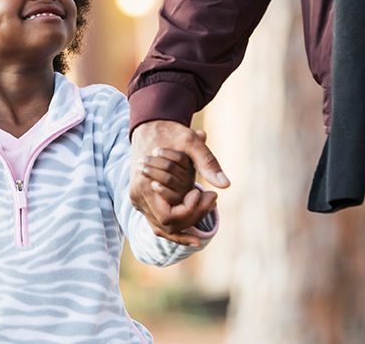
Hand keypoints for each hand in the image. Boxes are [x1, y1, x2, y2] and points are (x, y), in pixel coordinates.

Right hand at [130, 120, 226, 244]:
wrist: (149, 126)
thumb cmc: (169, 133)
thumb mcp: (190, 143)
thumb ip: (207, 163)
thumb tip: (225, 185)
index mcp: (144, 186)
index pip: (168, 217)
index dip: (188, 211)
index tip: (201, 192)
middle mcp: (138, 198)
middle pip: (168, 226)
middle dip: (193, 216)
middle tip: (213, 197)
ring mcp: (139, 202)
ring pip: (163, 229)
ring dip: (188, 223)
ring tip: (209, 206)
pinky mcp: (145, 202)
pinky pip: (159, 224)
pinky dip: (177, 230)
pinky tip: (195, 237)